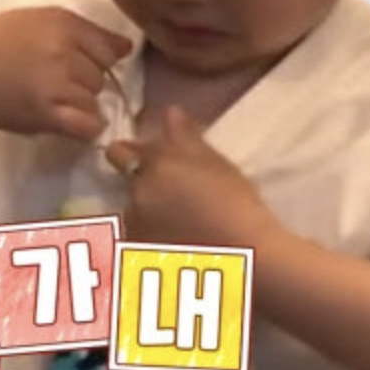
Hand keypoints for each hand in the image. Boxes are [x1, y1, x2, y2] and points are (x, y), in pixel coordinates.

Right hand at [0, 7, 133, 141]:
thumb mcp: (42, 19)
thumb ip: (84, 32)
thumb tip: (127, 49)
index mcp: (66, 24)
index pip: (110, 48)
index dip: (98, 61)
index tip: (79, 66)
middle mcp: (66, 51)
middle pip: (101, 77)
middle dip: (85, 83)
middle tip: (55, 84)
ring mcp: (56, 83)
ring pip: (93, 101)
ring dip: (80, 105)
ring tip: (53, 102)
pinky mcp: (45, 113)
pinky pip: (85, 125)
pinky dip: (86, 128)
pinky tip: (72, 123)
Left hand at [105, 106, 281, 247]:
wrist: (248, 256)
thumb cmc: (238, 205)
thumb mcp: (218, 164)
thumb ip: (187, 137)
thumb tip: (169, 112)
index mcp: (155, 165)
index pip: (121, 152)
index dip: (132, 155)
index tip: (146, 163)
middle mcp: (136, 194)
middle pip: (129, 185)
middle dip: (144, 187)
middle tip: (177, 201)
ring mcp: (134, 228)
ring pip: (132, 215)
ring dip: (148, 217)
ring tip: (182, 230)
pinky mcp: (138, 257)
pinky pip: (134, 243)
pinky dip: (150, 243)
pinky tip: (177, 249)